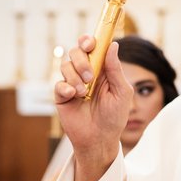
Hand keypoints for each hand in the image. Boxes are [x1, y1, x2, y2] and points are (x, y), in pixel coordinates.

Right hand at [53, 35, 131, 180]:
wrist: (100, 139)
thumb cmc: (114, 117)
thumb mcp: (122, 92)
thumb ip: (116, 69)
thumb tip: (113, 45)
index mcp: (101, 68)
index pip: (92, 47)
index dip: (89, 40)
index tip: (90, 44)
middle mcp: (85, 72)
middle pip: (75, 51)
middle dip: (81, 61)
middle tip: (90, 77)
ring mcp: (72, 83)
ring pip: (66, 66)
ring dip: (75, 76)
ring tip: (84, 93)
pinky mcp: (61, 96)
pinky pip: (58, 84)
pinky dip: (66, 88)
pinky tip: (74, 96)